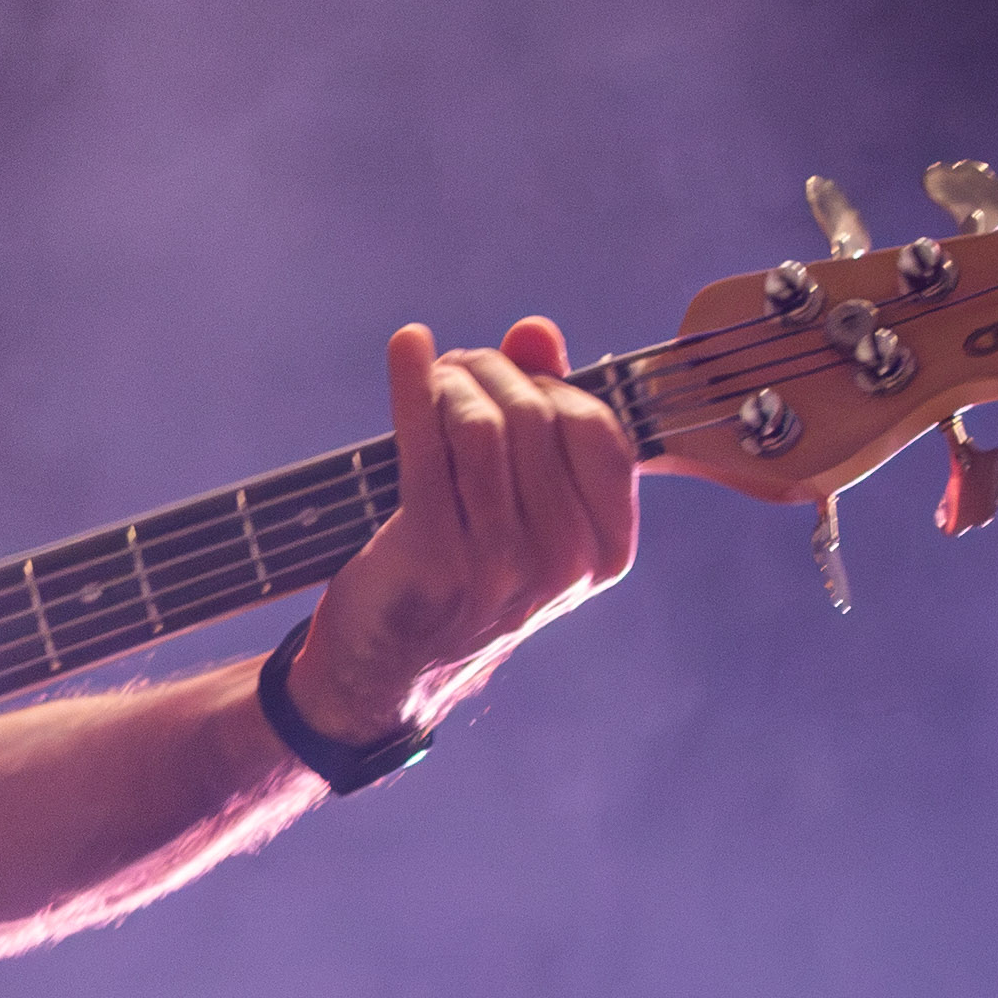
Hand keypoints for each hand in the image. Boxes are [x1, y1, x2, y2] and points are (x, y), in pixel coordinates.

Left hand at [284, 318, 642, 746]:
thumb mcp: (524, 507)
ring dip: (453, 380)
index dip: (553, 386)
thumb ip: (543, 417)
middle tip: (458, 372)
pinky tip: (408, 348)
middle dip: (493, 372)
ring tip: (433, 378)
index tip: (515, 377)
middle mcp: (561, 566)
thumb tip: (536, 332)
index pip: (599, 431)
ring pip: (483, 424)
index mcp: (603, 554)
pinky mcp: (433, 558)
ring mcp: (499, 567)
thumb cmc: (466, 569)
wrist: (393, 665)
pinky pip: (426, 444)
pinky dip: (412, 383)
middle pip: (537, 417)